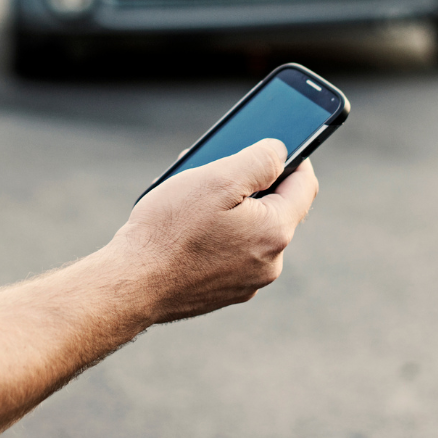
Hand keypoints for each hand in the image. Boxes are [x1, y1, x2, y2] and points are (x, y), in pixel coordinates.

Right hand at [114, 137, 317, 323]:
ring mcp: (248, 281)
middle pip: (275, 208)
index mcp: (275, 231)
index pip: (305, 186)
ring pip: (250, 231)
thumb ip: (259, 160)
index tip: (275, 145)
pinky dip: (217, 235)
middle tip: (218, 167)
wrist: (132, 285)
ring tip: (193, 195)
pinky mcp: (225, 292)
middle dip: (251, 184)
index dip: (293, 159)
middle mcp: (270, 261)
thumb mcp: (217, 179)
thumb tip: (281, 150)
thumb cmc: (170, 230)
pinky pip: (232, 252)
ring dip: (230, 209)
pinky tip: (187, 226)